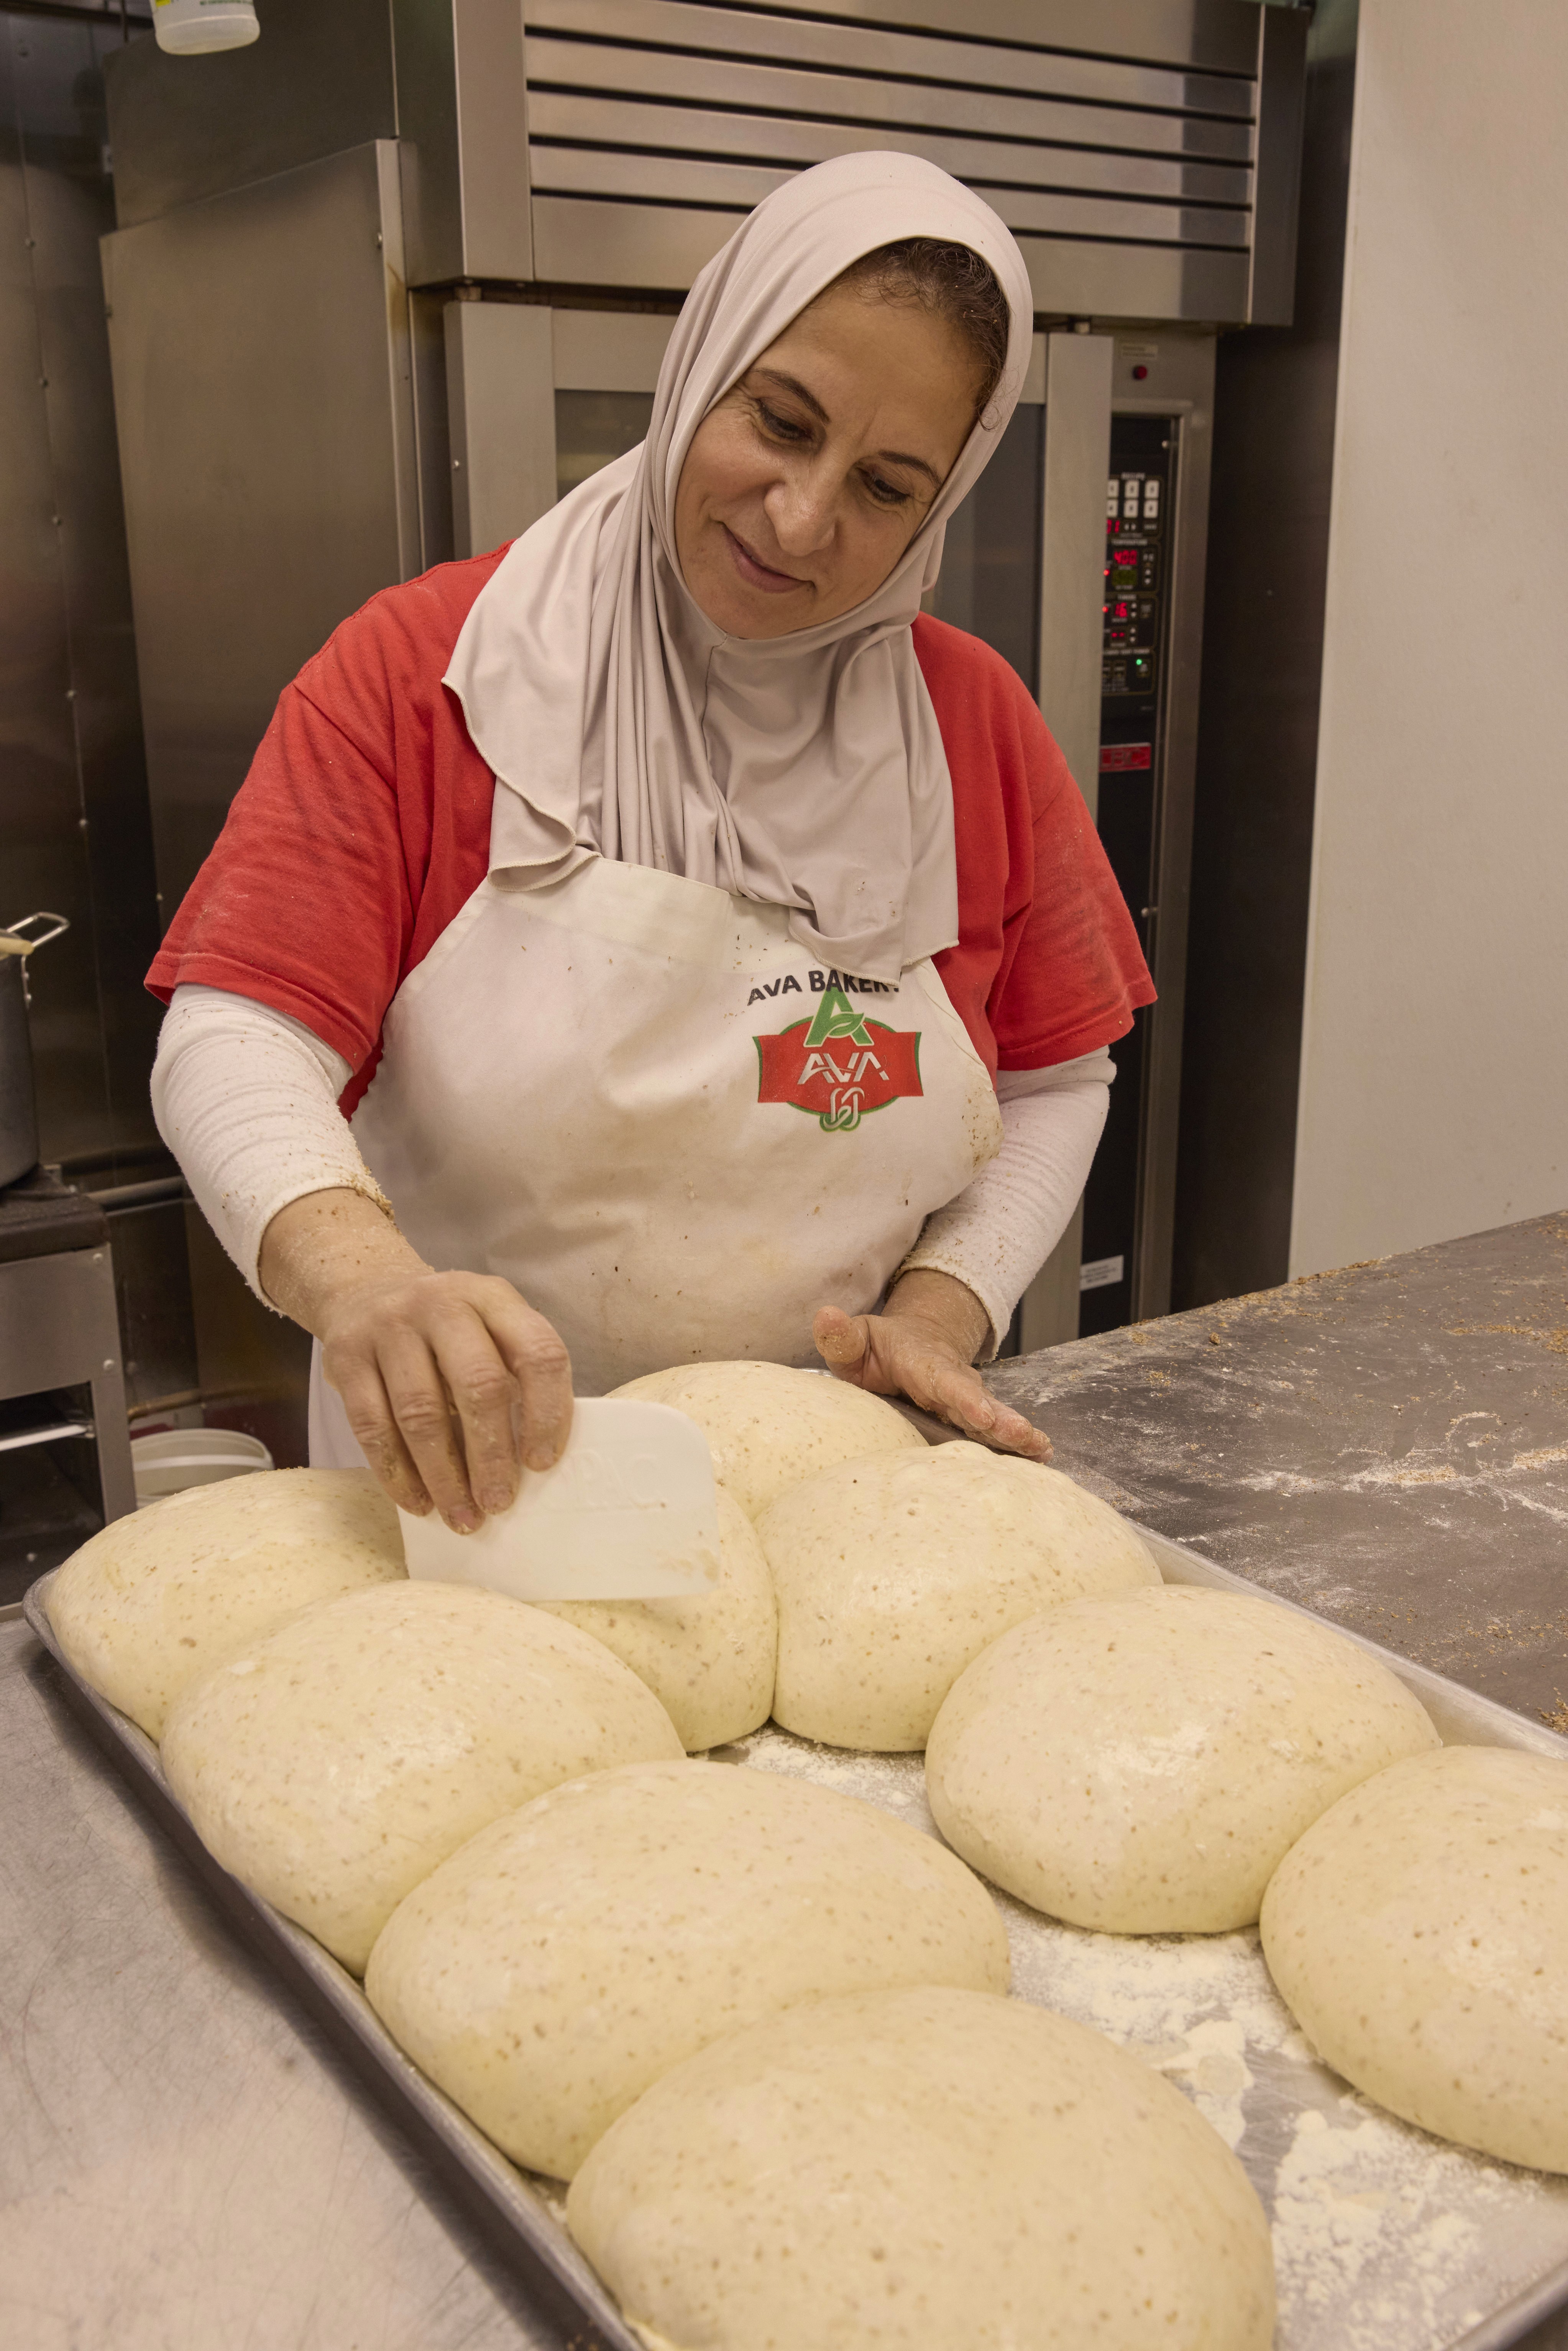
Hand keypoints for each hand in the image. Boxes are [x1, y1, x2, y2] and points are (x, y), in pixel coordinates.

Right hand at [259, 1190, 572, 1529]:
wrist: (364, 1291)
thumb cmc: (445, 1329)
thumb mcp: (488, 1328)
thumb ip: (512, 1376)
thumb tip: (529, 1463)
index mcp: (493, 1298)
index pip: (537, 1352)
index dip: (547, 1411)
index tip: (542, 1463)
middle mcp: (443, 1304)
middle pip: (478, 1385)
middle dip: (491, 1455)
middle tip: (498, 1503)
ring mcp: (390, 1327)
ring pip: (421, 1413)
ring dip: (444, 1476)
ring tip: (461, 1516)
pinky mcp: (347, 1356)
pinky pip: (372, 1426)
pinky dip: (397, 1473)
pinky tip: (417, 1501)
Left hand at [812, 1269, 1050, 1461]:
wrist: (909, 1345)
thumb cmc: (878, 1349)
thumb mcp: (855, 1340)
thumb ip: (841, 1336)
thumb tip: (826, 1316)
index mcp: (924, 1365)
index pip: (943, 1381)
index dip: (963, 1397)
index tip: (980, 1412)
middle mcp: (953, 1384)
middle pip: (979, 1402)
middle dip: (1002, 1420)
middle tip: (1024, 1436)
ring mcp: (966, 1403)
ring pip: (993, 1420)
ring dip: (1016, 1435)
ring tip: (1041, 1450)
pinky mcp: (972, 1421)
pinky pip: (994, 1434)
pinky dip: (1017, 1444)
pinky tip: (1039, 1458)